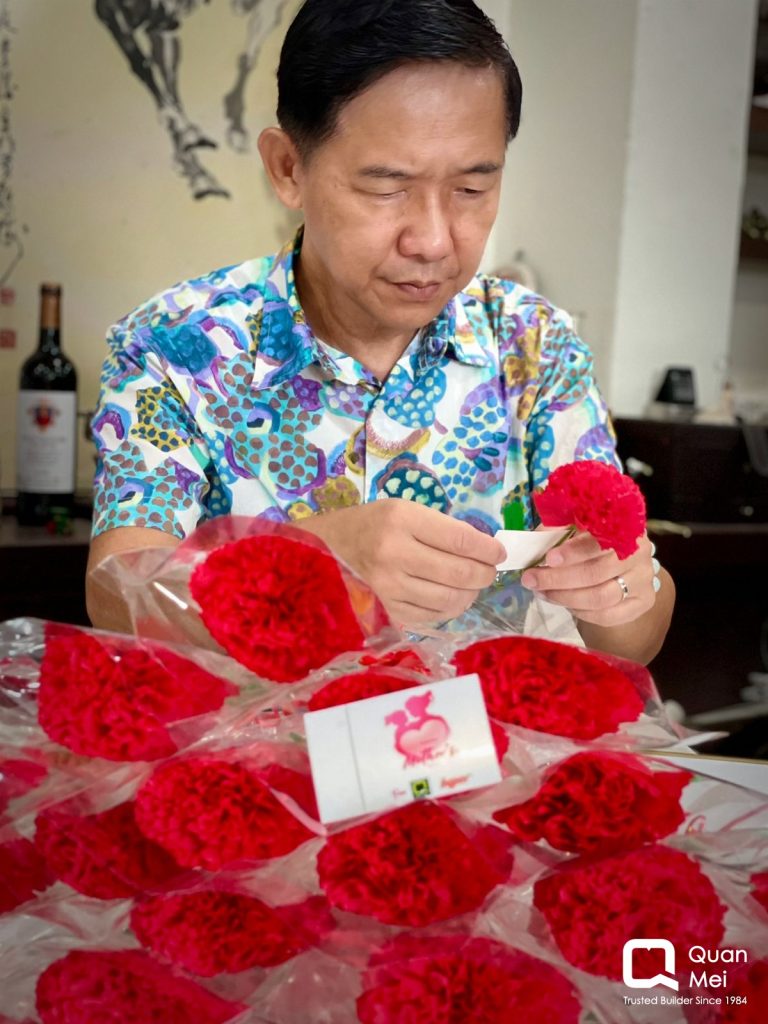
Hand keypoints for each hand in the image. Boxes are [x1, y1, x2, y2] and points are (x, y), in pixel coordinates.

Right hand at [296, 499, 504, 628]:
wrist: (315, 554)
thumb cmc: (362, 527)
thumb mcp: (398, 511)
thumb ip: (437, 528)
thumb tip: (481, 548)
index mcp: (400, 519)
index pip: (461, 539)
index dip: (488, 549)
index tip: (498, 552)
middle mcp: (394, 554)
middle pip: (459, 573)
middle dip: (484, 574)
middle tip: (488, 572)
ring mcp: (388, 588)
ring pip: (449, 599)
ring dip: (470, 595)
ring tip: (471, 587)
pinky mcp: (384, 612)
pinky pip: (430, 617)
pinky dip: (449, 611)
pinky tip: (450, 600)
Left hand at [520, 531, 658, 626]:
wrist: (626, 556)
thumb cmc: (596, 537)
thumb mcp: (579, 525)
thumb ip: (559, 531)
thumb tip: (535, 544)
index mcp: (626, 528)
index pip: (599, 542)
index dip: (573, 552)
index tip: (548, 558)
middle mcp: (641, 554)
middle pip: (597, 573)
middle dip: (559, 579)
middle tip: (532, 580)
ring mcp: (644, 581)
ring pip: (601, 598)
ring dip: (566, 598)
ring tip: (543, 593)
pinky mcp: (643, 602)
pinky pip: (608, 616)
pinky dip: (581, 613)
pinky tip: (565, 604)